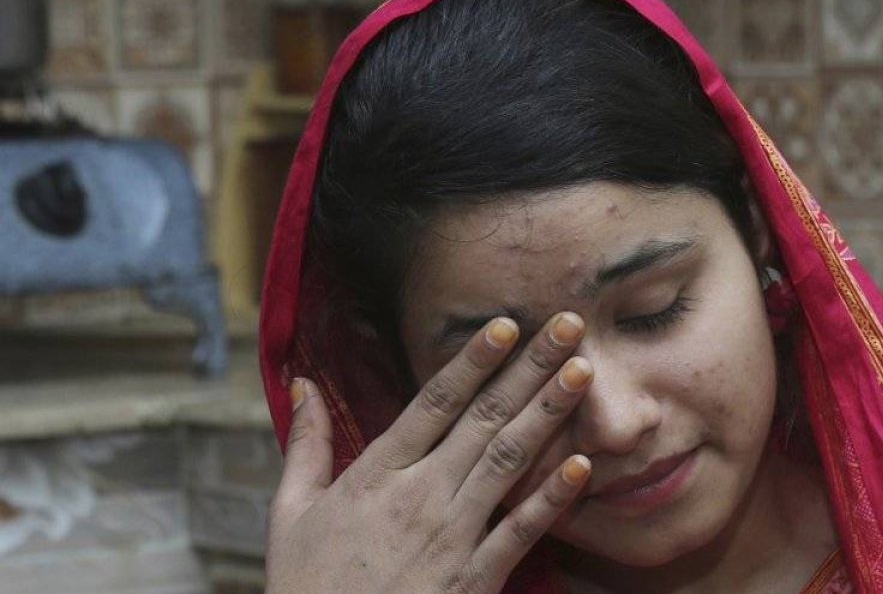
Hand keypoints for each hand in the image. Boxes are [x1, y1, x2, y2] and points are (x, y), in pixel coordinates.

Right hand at [265, 313, 593, 593]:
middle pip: (484, 418)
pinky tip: (582, 465)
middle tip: (568, 326)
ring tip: (582, 372)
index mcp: (377, 474)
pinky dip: (552, 498)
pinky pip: (519, 532)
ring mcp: (451, 536)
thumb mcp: (291, 512)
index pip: (433, 403)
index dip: (472, 360)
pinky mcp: (474, 579)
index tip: (506, 324)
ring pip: (509, 461)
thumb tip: (301, 382)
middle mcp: (420, 495)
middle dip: (529, 368)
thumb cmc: (308, 585)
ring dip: (548, 413)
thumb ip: (306, 444)